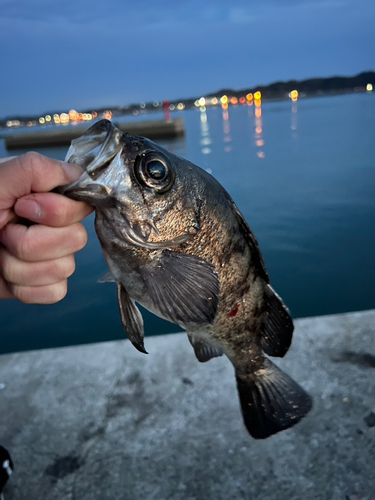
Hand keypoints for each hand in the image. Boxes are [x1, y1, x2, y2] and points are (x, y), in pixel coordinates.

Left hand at [0, 152, 92, 303]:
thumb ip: (37, 169)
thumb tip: (77, 174)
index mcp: (47, 198)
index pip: (82, 206)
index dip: (55, 212)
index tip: (22, 207)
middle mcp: (54, 227)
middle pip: (76, 239)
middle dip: (30, 241)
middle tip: (4, 231)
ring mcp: (51, 257)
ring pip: (64, 268)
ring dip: (20, 265)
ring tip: (0, 251)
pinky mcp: (43, 284)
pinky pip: (55, 292)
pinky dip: (25, 287)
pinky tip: (7, 275)